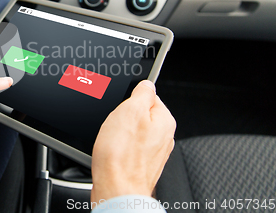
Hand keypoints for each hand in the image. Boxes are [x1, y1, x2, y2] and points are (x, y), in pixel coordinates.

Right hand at [91, 80, 175, 202]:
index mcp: (164, 120)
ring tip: (111, 141)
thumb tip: (146, 84)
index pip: (148, 96)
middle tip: (114, 124)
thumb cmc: (121, 155)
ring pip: (131, 132)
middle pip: (138, 114)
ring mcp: (152, 153)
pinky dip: (117, 148)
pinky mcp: (140, 165)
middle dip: (123, 117)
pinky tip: (111, 152)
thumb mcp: (130, 110)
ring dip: (118, 134)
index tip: (120, 104)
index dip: (130, 98)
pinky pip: (127, 148)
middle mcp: (163, 137)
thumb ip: (142, 92)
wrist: (116, 190)